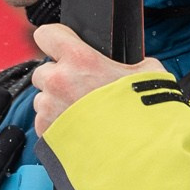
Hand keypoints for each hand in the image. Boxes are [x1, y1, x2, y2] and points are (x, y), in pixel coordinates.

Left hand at [29, 21, 171, 136]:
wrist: (139, 155)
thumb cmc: (144, 113)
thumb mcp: (147, 72)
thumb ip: (130, 61)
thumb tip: (130, 61)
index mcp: (80, 59)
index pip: (46, 34)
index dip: (54, 39)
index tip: (61, 45)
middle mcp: (59, 81)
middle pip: (43, 70)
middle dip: (58, 76)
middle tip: (81, 88)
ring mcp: (50, 108)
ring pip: (42, 98)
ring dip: (56, 102)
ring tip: (82, 113)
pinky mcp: (47, 133)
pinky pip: (44, 123)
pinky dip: (56, 124)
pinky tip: (78, 128)